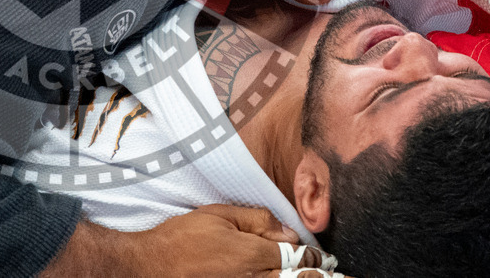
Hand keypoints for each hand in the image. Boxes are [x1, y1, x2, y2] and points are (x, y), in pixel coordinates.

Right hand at [41, 205, 350, 277]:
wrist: (150, 268)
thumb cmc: (181, 240)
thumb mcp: (217, 216)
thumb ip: (255, 220)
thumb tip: (287, 228)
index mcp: (254, 254)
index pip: (298, 255)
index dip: (314, 257)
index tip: (323, 257)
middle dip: (318, 276)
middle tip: (339, 276)